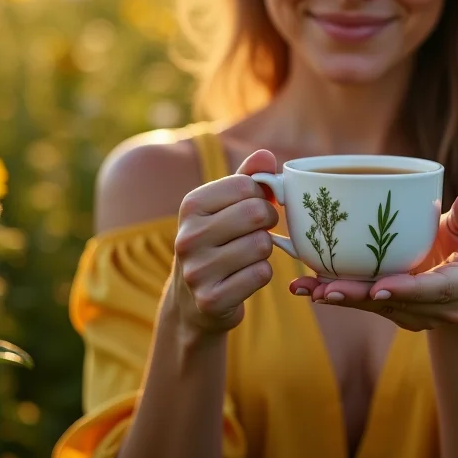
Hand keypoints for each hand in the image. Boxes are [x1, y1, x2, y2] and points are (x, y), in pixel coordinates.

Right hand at [170, 150, 278, 334]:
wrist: (192, 301)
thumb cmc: (217, 241)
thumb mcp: (225, 206)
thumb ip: (247, 178)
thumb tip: (266, 156)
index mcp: (191, 205)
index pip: (246, 184)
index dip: (262, 195)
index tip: (257, 206)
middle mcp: (188, 236)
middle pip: (256, 213)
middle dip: (268, 220)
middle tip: (261, 229)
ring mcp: (197, 271)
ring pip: (262, 245)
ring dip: (265, 250)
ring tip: (249, 254)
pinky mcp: (211, 300)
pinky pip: (261, 274)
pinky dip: (262, 274)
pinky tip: (245, 276)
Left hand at [289, 192, 457, 330]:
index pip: (436, 289)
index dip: (407, 290)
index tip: (377, 288)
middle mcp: (444, 307)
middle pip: (398, 304)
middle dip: (360, 298)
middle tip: (326, 290)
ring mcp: (419, 314)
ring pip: (377, 308)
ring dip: (343, 299)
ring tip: (309, 288)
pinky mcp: (398, 313)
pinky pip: (368, 305)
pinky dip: (341, 297)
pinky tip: (310, 288)